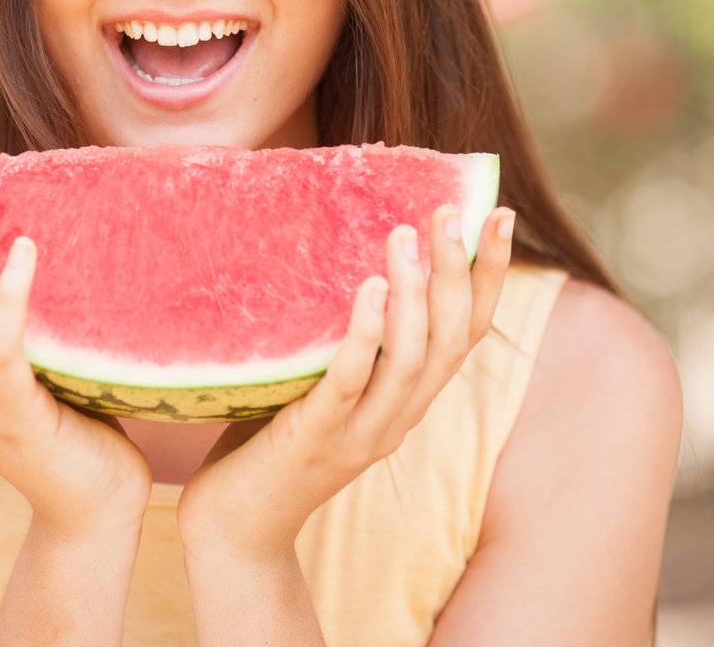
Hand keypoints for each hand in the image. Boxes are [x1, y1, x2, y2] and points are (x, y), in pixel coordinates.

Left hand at [175, 203, 515, 559]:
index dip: (489, 276)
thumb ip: (355, 336)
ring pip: (410, 360)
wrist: (238, 527)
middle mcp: (399, 417)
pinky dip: (365, 335)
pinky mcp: (317, 438)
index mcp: (409, 400)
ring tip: (404, 234)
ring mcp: (361, 432)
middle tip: (448, 209)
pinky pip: (350, 383)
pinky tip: (369, 289)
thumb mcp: (330, 381)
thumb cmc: (277, 438)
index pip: (468, 333)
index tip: (499, 215)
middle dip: (456, 271)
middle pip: (450, 340)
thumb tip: (359, 250)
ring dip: (413, 294)